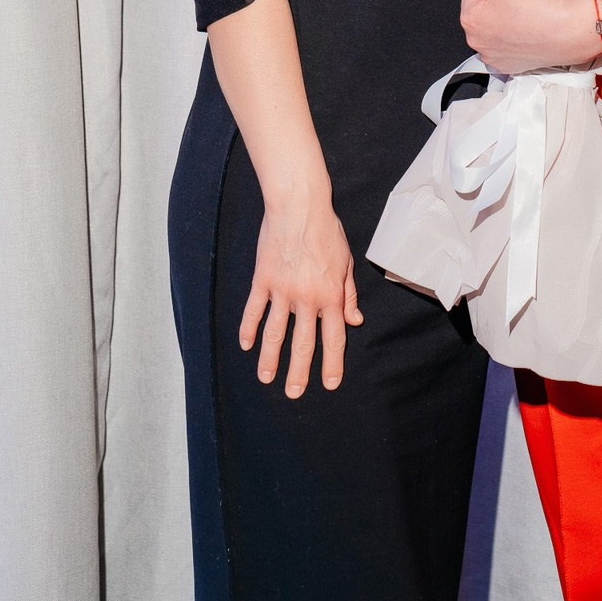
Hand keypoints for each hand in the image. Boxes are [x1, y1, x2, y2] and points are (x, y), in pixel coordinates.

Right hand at [239, 190, 362, 396]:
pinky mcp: (263, 280)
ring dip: (270, 359)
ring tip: (266, 378)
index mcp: (330, 295)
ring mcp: (282, 290)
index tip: (329, 383)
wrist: (300, 207)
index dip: (332, 363)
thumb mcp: (346, 262)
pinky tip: (246, 345)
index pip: (333, 338)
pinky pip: (254, 310)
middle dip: (299, 371)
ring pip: (275, 333)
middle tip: (293, 393)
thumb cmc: (326, 231)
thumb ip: (348, 294)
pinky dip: (249, 329)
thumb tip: (355, 320)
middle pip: (303, 342)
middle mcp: (307, 298)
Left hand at [460, 0, 601, 72]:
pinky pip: (502, 42)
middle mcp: (478, 42)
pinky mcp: (509, 64)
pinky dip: (508, 30)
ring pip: (490, 24)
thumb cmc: (544, 8)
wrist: (572, 32)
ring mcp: (493, 56)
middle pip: (478, 5)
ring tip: (516, 0)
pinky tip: (522, 20)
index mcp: (472, 19)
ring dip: (497, 11)